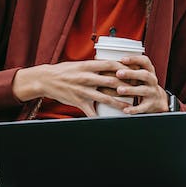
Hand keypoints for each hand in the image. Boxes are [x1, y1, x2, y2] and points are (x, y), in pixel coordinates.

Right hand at [12, 60, 131, 117]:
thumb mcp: (80, 64)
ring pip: (105, 98)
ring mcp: (83, 91)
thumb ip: (96, 65)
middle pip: (111, 81)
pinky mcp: (79, 102)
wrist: (46, 79)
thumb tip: (113, 64)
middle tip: (138, 89)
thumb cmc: (65, 70)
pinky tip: (109, 122)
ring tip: (129, 107)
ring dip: (118, 103)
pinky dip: (100, 118)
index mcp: (88, 66)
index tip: (135, 71)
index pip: (110, 65)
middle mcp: (87, 78)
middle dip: (126, 86)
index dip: (124, 68)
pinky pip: (91, 112)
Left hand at [116, 55, 169, 113]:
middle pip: (144, 75)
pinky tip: (125, 109)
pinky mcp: (150, 105)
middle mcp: (152, 80)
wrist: (157, 100)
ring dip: (131, 89)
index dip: (134, 59)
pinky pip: (142, 107)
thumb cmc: (142, 84)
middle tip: (118, 73)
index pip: (145, 61)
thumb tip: (106, 62)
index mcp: (149, 71)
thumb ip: (128, 68)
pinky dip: (134, 109)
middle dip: (131, 73)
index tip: (122, 59)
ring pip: (143, 90)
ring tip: (119, 90)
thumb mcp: (139, 74)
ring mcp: (152, 92)